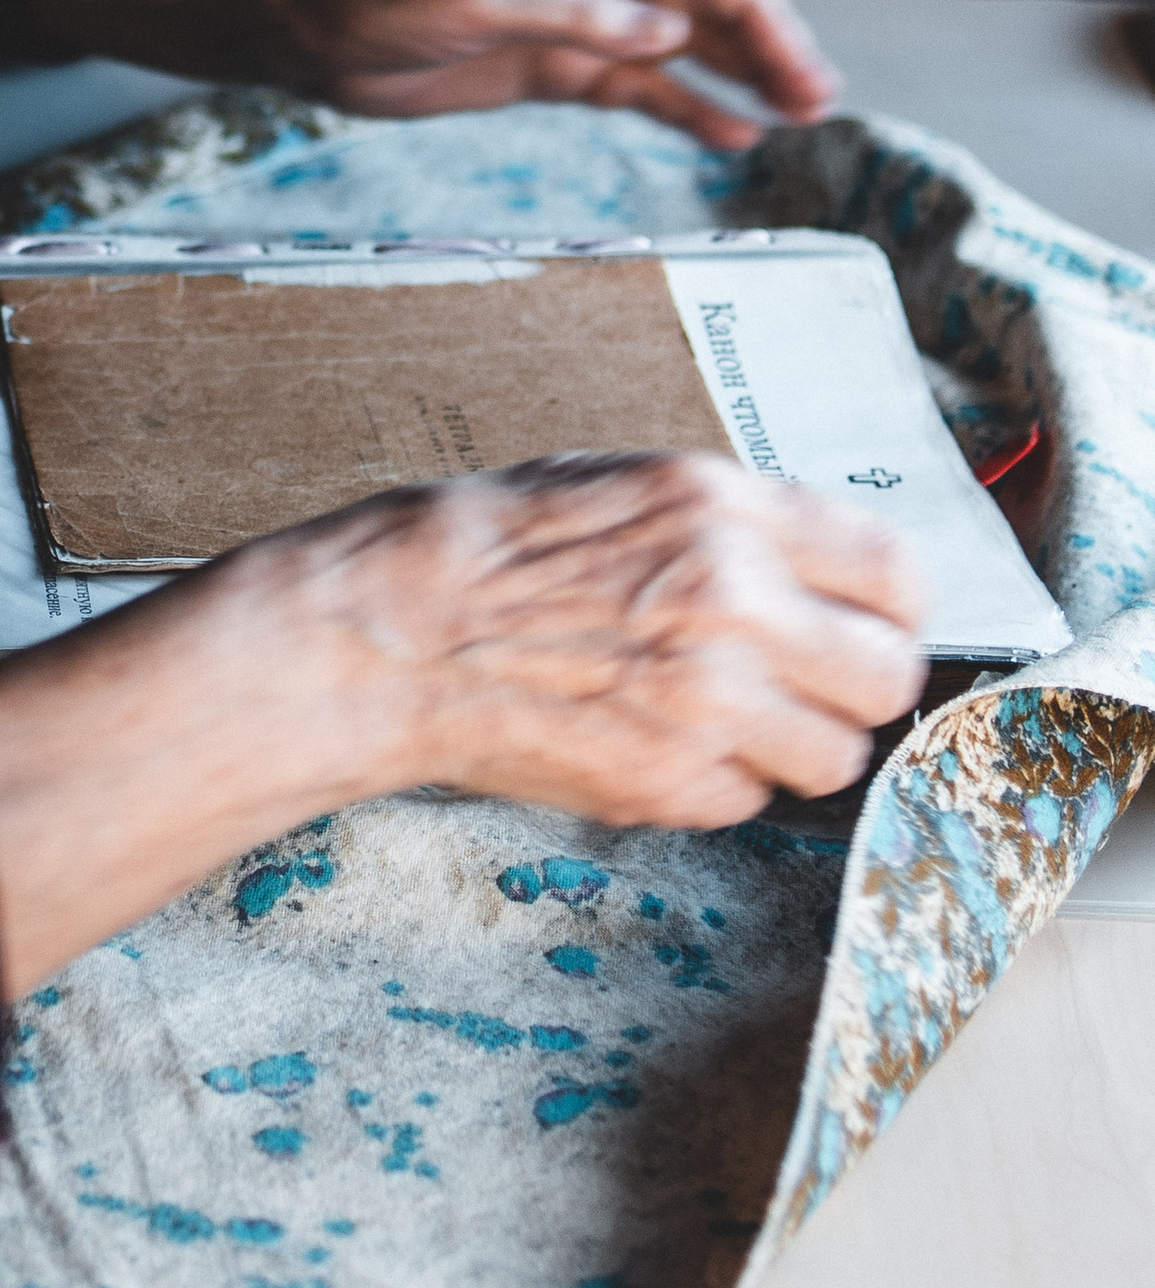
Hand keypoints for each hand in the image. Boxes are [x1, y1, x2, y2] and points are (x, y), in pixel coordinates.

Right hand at [240, 452, 926, 830]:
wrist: (391, 632)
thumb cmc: (486, 550)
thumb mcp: (624, 485)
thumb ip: (735, 526)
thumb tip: (823, 574)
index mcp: (724, 509)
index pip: (896, 573)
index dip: (890, 610)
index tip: (867, 624)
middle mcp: (734, 601)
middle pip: (888, 678)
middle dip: (851, 687)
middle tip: (803, 685)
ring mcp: (707, 700)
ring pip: (835, 756)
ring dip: (790, 748)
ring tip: (719, 720)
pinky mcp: (670, 781)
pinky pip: (749, 802)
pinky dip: (715, 786)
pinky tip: (653, 745)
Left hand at [258, 0, 837, 149]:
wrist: (310, 32)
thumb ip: (572, 11)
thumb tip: (666, 31)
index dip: (755, 8)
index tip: (795, 63)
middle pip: (702, 1)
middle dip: (765, 44)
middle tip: (819, 100)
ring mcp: (573, 21)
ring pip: (679, 47)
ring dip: (737, 77)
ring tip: (797, 116)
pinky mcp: (550, 67)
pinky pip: (634, 88)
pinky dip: (683, 109)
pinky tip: (729, 136)